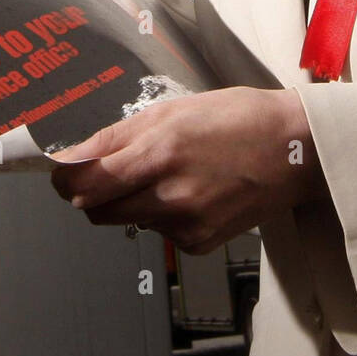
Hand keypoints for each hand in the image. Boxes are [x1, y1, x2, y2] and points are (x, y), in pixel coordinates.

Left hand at [49, 87, 328, 253]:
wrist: (295, 149)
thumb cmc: (238, 118)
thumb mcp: (172, 110)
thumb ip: (117, 136)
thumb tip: (73, 156)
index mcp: (159, 151)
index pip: (83, 183)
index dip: (62, 179)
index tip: (61, 172)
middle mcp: (169, 194)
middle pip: (96, 210)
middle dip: (91, 192)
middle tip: (107, 170)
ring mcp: (185, 224)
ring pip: (127, 220)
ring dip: (130, 201)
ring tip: (166, 172)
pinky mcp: (198, 244)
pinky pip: (158, 232)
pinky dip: (161, 215)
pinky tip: (190, 191)